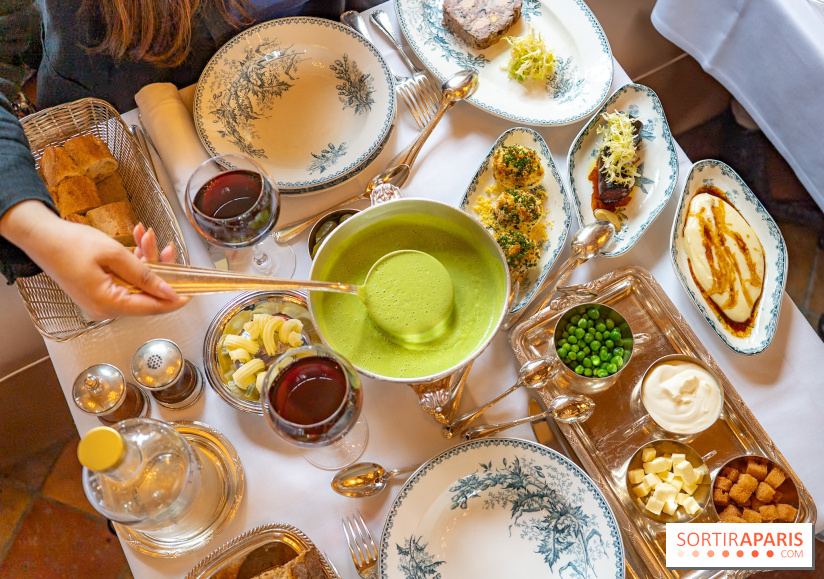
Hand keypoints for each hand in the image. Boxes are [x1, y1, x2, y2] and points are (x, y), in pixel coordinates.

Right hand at [1, 201, 188, 319]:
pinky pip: (125, 281)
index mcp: (108, 304)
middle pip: (146, 294)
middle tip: (167, 247)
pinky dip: (132, 262)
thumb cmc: (70, 244)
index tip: (192, 292)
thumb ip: (145, 275)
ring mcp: (102, 301)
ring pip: (137, 284)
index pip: (151, 308)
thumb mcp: (115, 255)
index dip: (174, 300)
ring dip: (145, 259)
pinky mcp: (100, 292)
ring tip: (146, 235)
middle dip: (159, 268)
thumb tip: (169, 291)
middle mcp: (105, 308)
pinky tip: (137, 241)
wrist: (41, 237)